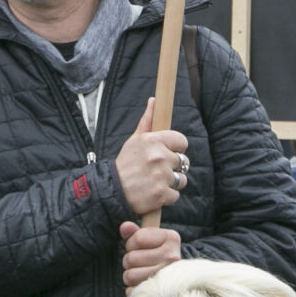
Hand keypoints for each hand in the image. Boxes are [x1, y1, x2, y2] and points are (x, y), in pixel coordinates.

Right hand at [113, 97, 189, 214]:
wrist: (112, 190)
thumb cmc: (125, 164)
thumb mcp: (134, 140)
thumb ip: (147, 121)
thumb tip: (154, 100)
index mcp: (153, 141)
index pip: (182, 141)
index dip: (176, 148)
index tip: (167, 153)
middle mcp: (159, 157)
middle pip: (184, 161)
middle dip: (173, 167)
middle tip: (157, 170)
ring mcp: (161, 176)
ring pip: (182, 179)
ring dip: (171, 182)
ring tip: (155, 181)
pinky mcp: (161, 194)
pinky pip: (175, 195)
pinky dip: (167, 196)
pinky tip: (153, 192)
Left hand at [120, 223, 181, 288]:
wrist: (175, 278)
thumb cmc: (157, 254)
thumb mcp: (149, 239)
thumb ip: (134, 232)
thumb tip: (124, 226)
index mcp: (171, 238)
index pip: (138, 238)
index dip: (132, 243)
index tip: (140, 247)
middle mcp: (172, 257)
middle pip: (131, 258)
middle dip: (129, 260)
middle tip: (139, 262)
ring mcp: (167, 277)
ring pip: (130, 275)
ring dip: (129, 275)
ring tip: (139, 272)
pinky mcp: (159, 293)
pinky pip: (132, 291)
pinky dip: (133, 289)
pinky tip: (142, 284)